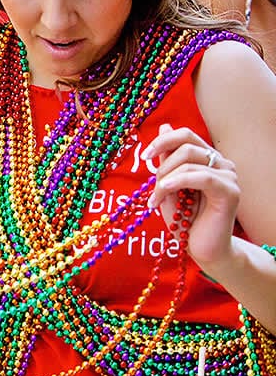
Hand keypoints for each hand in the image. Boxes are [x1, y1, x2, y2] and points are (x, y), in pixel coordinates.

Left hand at [144, 123, 239, 269]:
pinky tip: (164, 193)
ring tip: (156, 200)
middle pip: (186, 144)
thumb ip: (167, 158)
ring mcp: (229, 177)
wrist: (202, 248)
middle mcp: (222, 164)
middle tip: (153, 186)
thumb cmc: (185, 219)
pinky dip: (177, 182)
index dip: (162, 140)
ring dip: (165, 180)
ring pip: (189, 161)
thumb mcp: (169, 185)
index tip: (144, 156)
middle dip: (162, 164)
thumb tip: (164, 127)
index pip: (185, 135)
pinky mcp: (230, 192)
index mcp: (208, 159)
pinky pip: (201, 177)